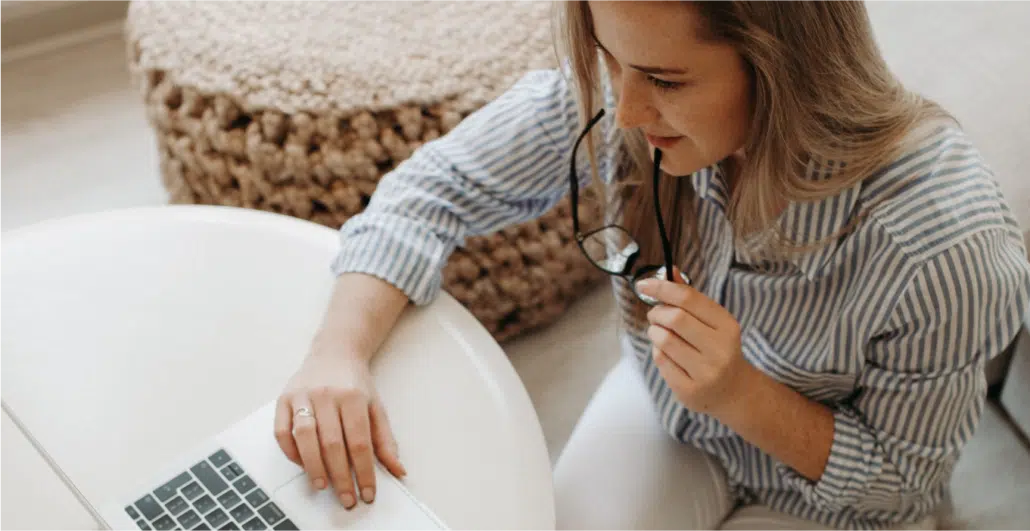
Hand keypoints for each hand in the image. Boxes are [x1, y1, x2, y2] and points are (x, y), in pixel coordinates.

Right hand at [274, 333, 405, 509]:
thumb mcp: (377, 407)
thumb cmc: (355, 383)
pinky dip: (291, 451)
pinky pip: (282, 430)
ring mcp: (303, 396)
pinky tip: (302, 463)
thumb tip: (398, 470)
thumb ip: (385, 441)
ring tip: (322, 485)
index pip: (359, 442)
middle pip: (332, 443)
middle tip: (346, 497)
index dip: (364, 471)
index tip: (367, 492)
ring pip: (305, 437)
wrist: (335, 351)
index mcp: (354, 397)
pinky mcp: (284, 399)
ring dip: (313, 467)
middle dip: (340, 476)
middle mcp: (327, 395)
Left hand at [635, 269, 757, 418]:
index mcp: (727, 325)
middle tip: (655, 315)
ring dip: (654, 332)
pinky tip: (668, 354)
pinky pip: (661, 361)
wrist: (733, 391)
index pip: (688, 298)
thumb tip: (669, 269)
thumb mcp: (711, 321)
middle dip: (657, 312)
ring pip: (664, 340)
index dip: (662, 287)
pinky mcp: (690, 390)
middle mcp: (720, 349)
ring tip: (661, 334)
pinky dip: (657, 352)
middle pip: (674, 318)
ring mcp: (706, 372)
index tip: (643, 284)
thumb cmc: (716, 348)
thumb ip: (690, 297)